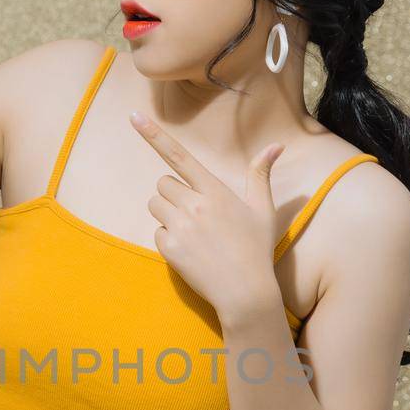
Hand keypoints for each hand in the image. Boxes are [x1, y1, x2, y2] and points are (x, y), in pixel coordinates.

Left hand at [129, 109, 286, 325]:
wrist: (245, 292)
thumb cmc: (256, 249)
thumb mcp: (262, 210)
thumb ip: (260, 175)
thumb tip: (276, 146)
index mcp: (215, 191)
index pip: (179, 156)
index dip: (154, 135)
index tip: (134, 117)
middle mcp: (195, 205)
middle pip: (162, 183)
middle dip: (172, 194)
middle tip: (194, 212)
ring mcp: (180, 228)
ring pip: (155, 205)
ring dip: (167, 213)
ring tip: (192, 231)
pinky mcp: (170, 248)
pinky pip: (156, 232)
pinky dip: (168, 238)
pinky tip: (189, 250)